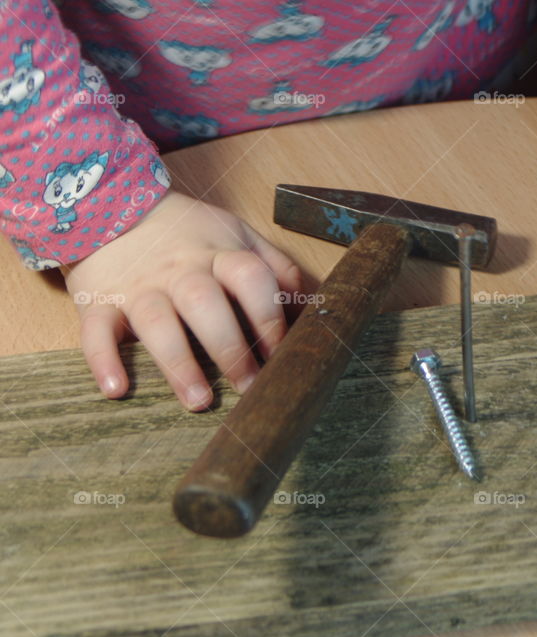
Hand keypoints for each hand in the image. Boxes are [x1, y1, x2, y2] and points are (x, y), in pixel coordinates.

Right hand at [62, 191, 301, 410]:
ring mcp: (138, 286)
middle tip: (249, 387)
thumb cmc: (189, 232)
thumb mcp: (237, 235)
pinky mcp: (99, 302)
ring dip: (179, 364)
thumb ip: (275, 267)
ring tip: (198, 401)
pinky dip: (103, 361)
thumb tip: (312, 306)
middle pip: (205, 304)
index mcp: (219, 254)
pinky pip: (95, 332)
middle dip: (230, 348)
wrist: (112, 206)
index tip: (281, 353)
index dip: (270, 316)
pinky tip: (117, 390)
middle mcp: (180, 270)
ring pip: (157, 323)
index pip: (251, 279)